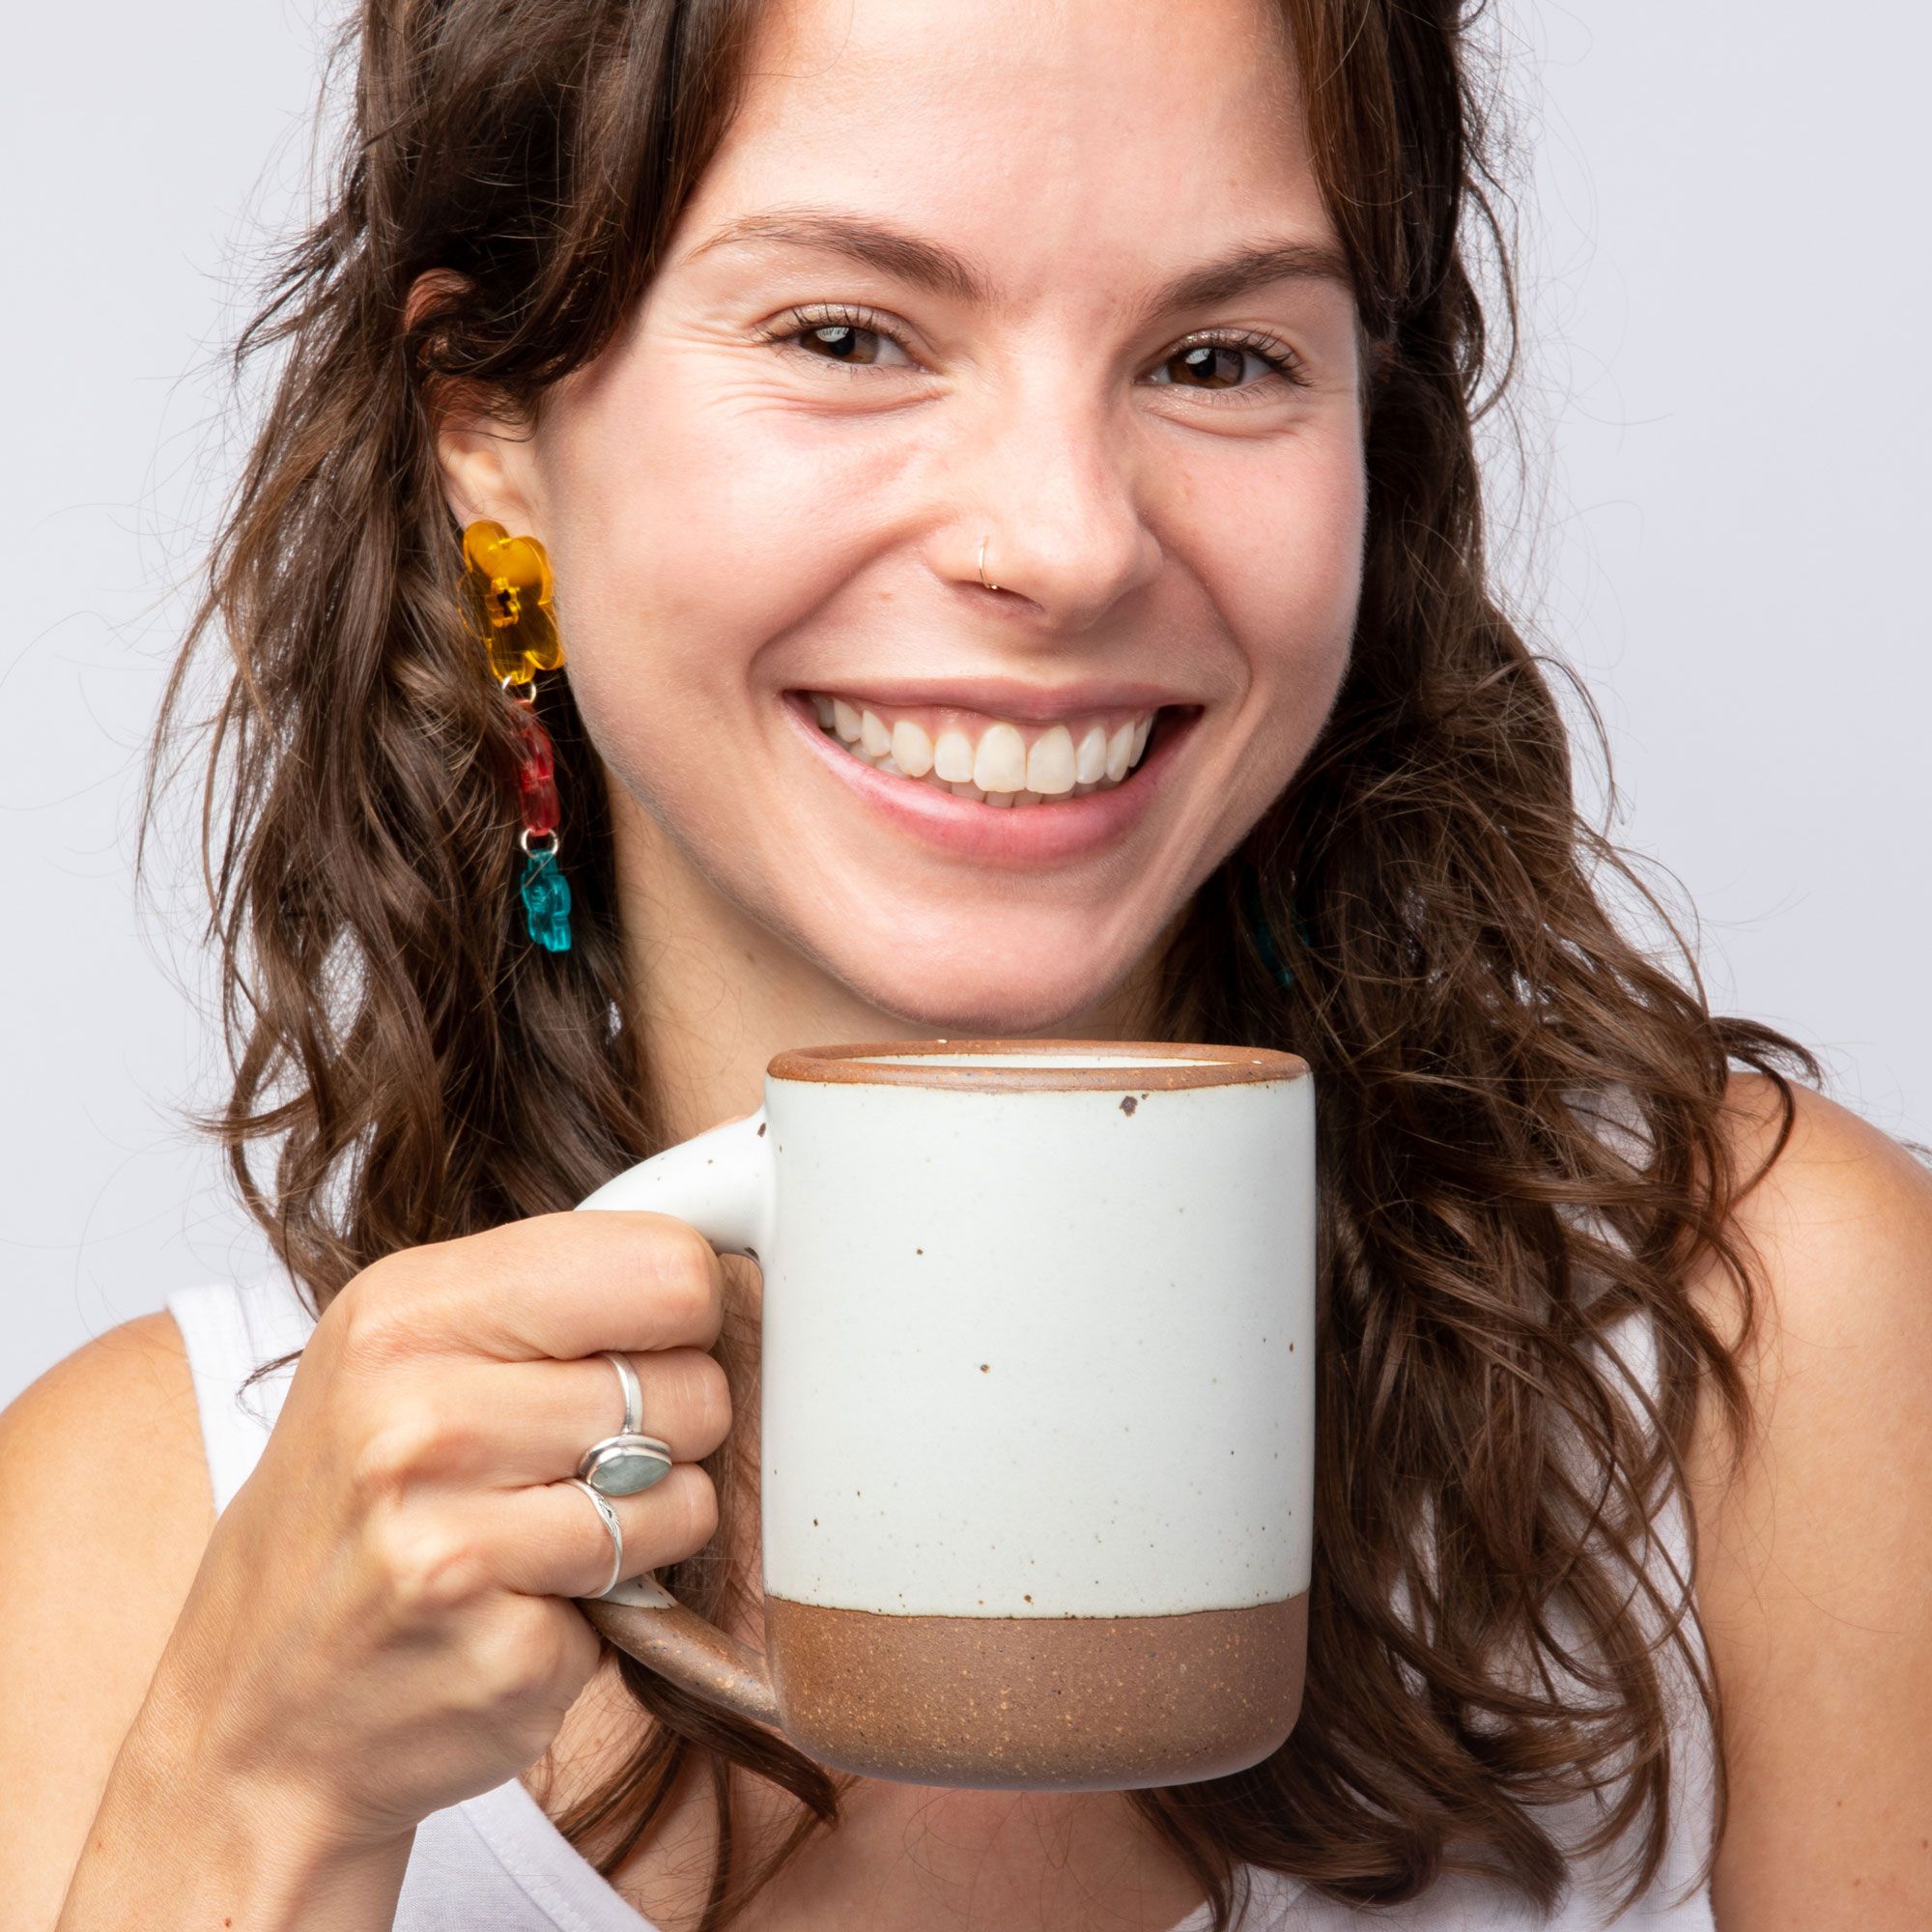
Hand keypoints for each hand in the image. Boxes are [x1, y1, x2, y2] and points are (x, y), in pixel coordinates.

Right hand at [137, 1209, 730, 1856]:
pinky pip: (651, 1592)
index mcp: (404, 1311)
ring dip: (650, 1520)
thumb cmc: (356, 1513)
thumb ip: (548, 1292)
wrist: (253, 1723)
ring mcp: (450, 1542)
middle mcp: (417, 1417)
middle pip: (692, 1383)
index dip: (683, 1312)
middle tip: (578, 1459)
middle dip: (666, 1424)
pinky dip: (615, 1605)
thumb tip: (721, 1262)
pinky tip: (527, 1605)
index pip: (666, 1266)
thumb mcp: (407, 1354)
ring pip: (684, 1491)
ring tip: (552, 1532)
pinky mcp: (500, 1649)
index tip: (640, 1342)